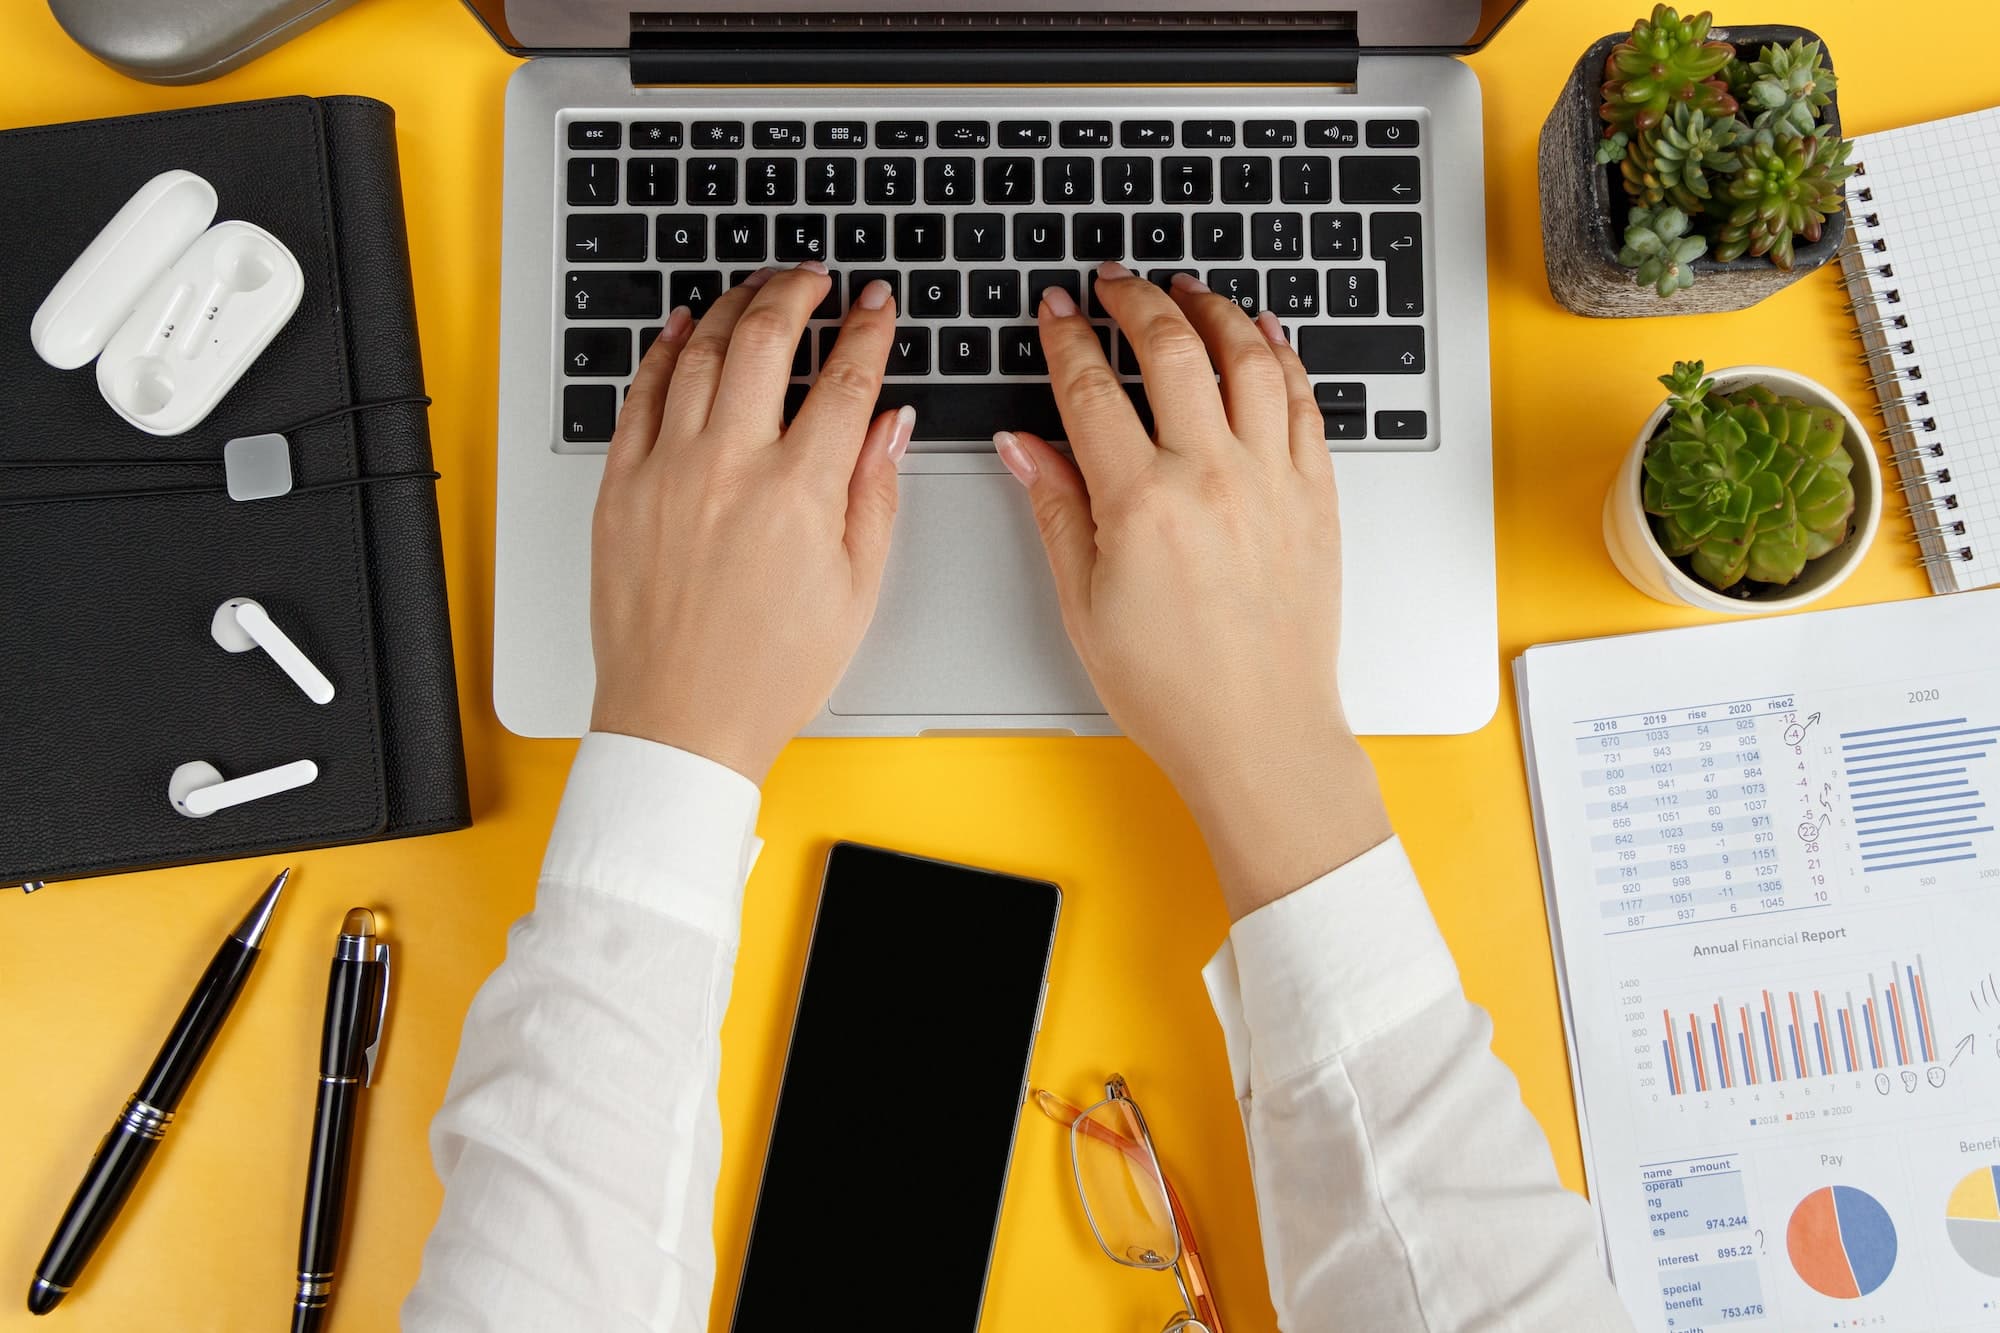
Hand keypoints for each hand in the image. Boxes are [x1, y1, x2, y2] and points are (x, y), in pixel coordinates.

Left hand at [588, 266, 912, 783]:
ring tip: (756, 290)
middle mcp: (731, 466)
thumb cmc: (770, 671)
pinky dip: (663, 349)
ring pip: (698, 351)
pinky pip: (639, 393)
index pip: (845, 379)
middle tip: (813, 277)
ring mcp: (667, 470)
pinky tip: (682, 327)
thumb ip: (876, 492)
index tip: (875, 305)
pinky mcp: (621, 486)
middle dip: (796, 291)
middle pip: (765, 339)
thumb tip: (890, 422)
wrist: (681, 721)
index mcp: (801, 492)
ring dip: (732, 307)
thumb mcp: (856, 587)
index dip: (867, 330)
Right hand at [996, 265, 1390, 916]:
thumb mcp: (1085, 604)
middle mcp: (1212, 477)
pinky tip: (1265, 335)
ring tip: (1188, 290)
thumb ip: (1057, 511)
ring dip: (1214, 311)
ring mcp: (1272, 481)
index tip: (1056, 312)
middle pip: (1172, 350)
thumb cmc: (1172, 688)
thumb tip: (1024, 447)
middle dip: (1136, 301)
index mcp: (1142, 504)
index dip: (1067, 340)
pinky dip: (1283, 356)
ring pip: (1249, 359)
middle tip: (1115, 282)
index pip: (1092, 390)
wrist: (1260, 734)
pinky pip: (1303, 402)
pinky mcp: (1315, 496)